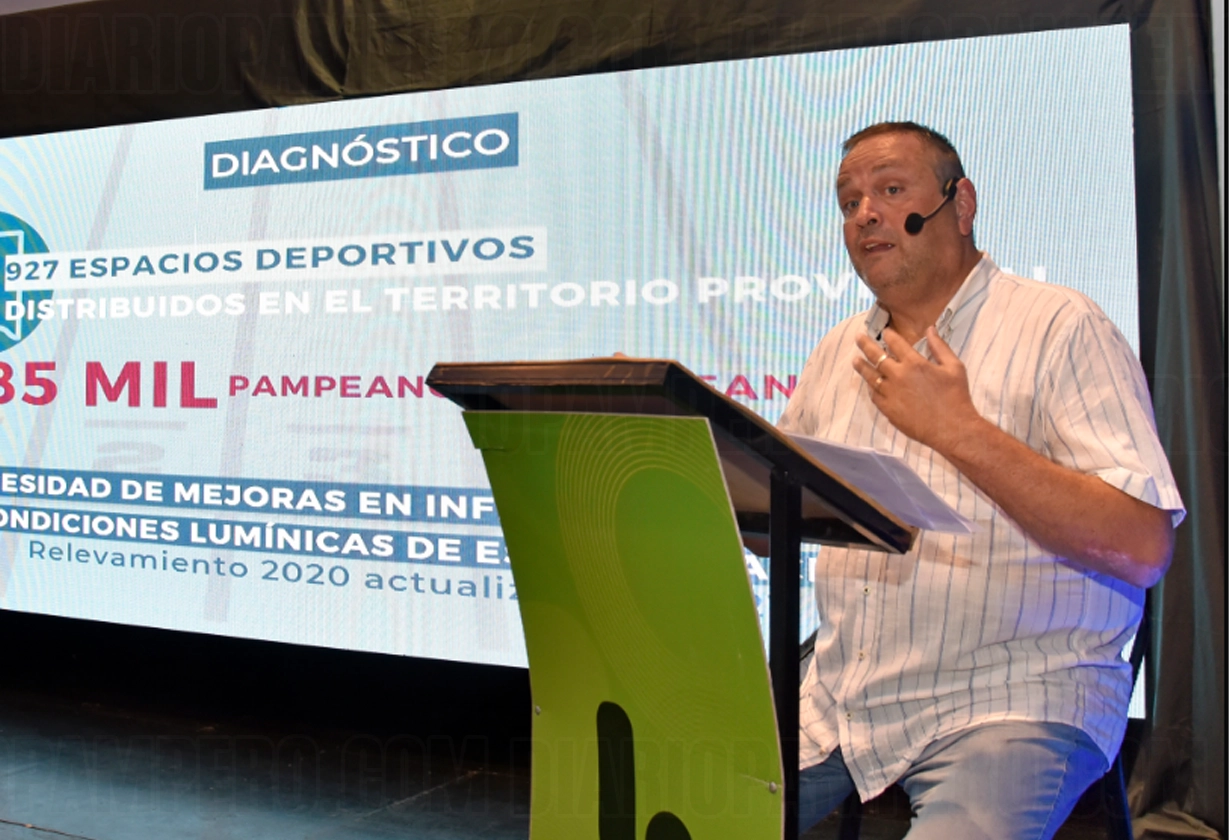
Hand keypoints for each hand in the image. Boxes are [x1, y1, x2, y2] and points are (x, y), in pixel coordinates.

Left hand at [853, 327, 983, 453]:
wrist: (952, 429)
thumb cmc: (956, 397)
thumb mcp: (954, 367)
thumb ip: (940, 347)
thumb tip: (930, 329)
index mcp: (914, 363)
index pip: (896, 343)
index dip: (888, 335)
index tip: (885, 332)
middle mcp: (898, 376)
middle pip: (876, 356)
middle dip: (866, 344)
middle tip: (858, 337)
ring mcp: (890, 393)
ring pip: (870, 376)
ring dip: (862, 366)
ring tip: (855, 360)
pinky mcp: (888, 409)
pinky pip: (874, 395)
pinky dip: (871, 387)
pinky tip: (869, 384)